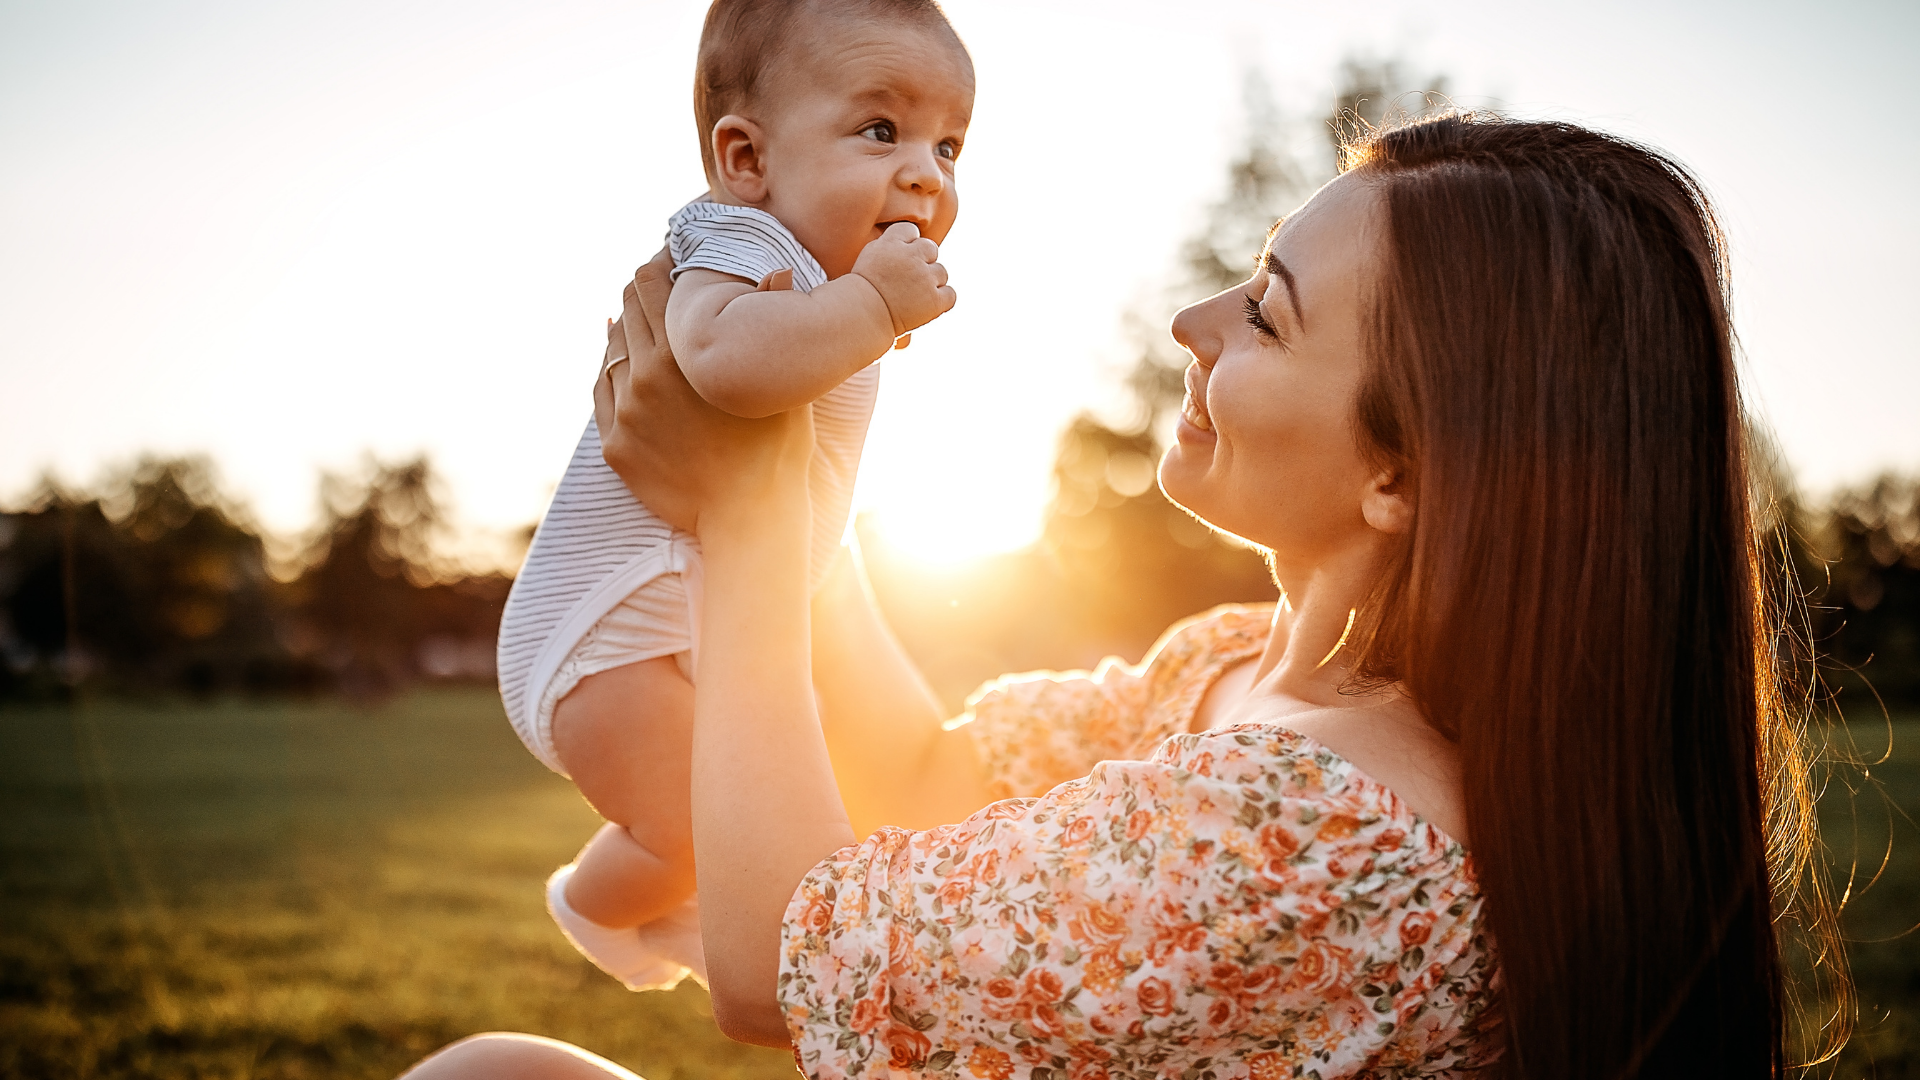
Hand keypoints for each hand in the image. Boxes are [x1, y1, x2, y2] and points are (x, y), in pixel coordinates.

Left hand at [600, 250, 814, 540]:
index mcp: (682, 354)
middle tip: (664, 286)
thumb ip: (772, 321)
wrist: (750, 519)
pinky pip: (602, 393)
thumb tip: (778, 270)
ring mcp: (624, 413)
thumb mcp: (782, 382)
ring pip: (611, 349)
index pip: (651, 282)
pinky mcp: (615, 446)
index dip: (661, 263)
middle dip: (644, 290)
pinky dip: (611, 372)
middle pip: (626, 307)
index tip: (675, 259)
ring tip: (650, 326)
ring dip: (627, 331)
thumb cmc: (777, 449)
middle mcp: (644, 377)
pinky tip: (624, 363)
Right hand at [850, 222, 954, 336]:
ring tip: (913, 297)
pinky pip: (950, 294)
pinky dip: (942, 301)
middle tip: (909, 280)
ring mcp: (925, 278)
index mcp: (891, 243)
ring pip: (941, 272)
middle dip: (923, 261)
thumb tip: (907, 243)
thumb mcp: (868, 258)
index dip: (909, 244)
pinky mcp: (935, 300)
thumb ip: (888, 246)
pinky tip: (926, 307)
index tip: (901, 258)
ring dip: (932, 282)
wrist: (860, 317)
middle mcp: (911, 256)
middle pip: (930, 248)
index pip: (910, 230)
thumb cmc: (859, 293)